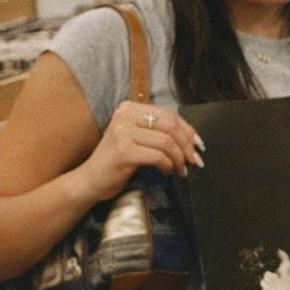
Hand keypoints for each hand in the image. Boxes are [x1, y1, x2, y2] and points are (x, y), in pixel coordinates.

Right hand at [76, 101, 202, 200]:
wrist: (91, 180)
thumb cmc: (117, 161)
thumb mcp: (137, 138)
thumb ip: (158, 132)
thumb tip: (192, 138)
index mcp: (130, 109)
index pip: (169, 115)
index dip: (188, 130)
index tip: (198, 144)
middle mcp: (125, 116)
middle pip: (171, 126)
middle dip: (187, 145)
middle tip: (194, 160)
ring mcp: (122, 132)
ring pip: (167, 142)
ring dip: (179, 158)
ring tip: (180, 169)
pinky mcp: (123, 151)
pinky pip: (158, 156)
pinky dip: (168, 165)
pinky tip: (167, 171)